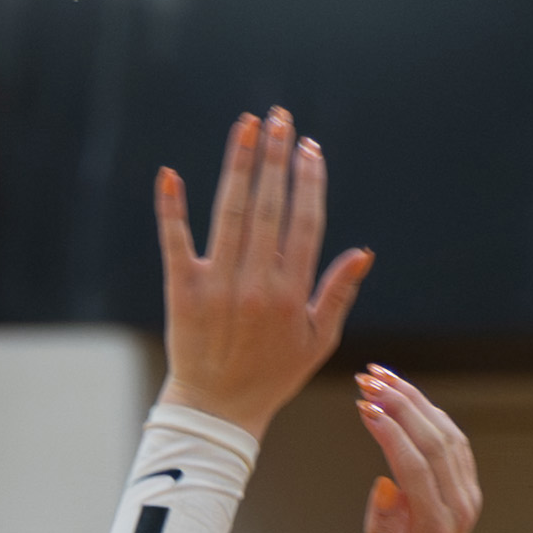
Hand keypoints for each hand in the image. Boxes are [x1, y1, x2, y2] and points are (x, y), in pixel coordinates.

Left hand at [157, 109, 370, 437]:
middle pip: (269, 207)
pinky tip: (170, 175)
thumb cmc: (271, 377)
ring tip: (246, 126)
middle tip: (279, 119)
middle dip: (275, 158)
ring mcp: (218, 287)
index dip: (308, 180)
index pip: (304, 222)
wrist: (216, 413)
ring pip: (230, 213)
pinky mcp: (183, 294)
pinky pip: (176, 244)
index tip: (308, 147)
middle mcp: (256, 284)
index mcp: (291, 293)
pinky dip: (172, 209)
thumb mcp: (317, 342)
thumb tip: (363, 252)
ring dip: (238, 165)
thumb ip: (338, 294)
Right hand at [349, 364, 481, 532]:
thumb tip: (384, 485)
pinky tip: (403, 397)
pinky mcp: (464, 487)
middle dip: (400, 403)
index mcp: (434, 528)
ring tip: (380, 377)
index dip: (391, 432)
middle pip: (434, 439)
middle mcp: (457, 505)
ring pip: (445, 432)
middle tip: (367, 380)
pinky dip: (428, 412)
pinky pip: (451, 439)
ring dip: (414, 400)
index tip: (365, 407)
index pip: (416, 466)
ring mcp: (465, 494)